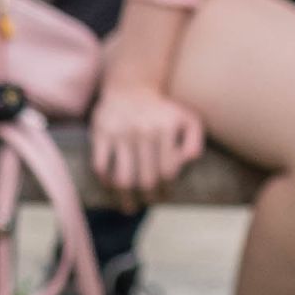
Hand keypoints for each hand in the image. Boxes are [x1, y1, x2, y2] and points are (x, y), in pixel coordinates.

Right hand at [89, 77, 203, 197]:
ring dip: (125, 198)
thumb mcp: (187, 118)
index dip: (167, 189)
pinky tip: (112, 187)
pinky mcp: (100, 134)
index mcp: (165, 129)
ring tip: (130, 207)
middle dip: (149, 198)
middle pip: (145, 179)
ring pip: (122, 178)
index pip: (167, 172)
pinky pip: (100, 166)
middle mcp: (143, 131)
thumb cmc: (163, 110)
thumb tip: (189, 161)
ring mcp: (120, 133)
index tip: (165, 197)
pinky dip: (106, 181)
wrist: (131, 87)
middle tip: (149, 203)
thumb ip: (194, 140)